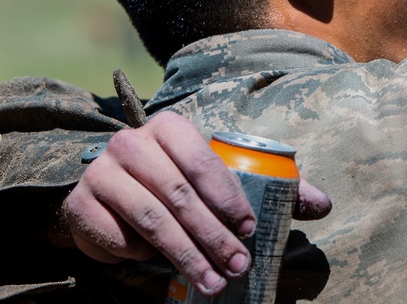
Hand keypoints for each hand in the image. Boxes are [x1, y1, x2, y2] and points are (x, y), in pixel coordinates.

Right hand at [61, 111, 330, 296]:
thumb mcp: (218, 176)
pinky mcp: (82, 204)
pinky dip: (143, 256)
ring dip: (187, 257)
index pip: (205, 162)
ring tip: (214, 281)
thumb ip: (273, 185)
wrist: (107, 194)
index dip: (230, 199)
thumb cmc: (175, 181)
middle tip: (238, 265)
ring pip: (153, 221)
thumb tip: (324, 204)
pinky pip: (120, 237)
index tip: (250, 230)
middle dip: (214, 237)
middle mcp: (132, 142)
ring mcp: (102, 172)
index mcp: (169, 127)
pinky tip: (162, 267)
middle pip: (181, 197)